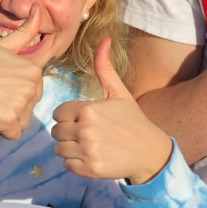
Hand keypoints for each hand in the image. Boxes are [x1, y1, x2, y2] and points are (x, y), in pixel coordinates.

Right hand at [0, 4, 44, 139]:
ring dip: (6, 117)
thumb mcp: (4, 46)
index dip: (16, 90)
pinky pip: (13, 133)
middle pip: (29, 106)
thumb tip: (38, 7)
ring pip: (22, 121)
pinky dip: (0, 129)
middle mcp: (32, 85)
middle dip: (13, 105)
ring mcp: (22, 102)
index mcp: (34, 70)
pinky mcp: (9, 119)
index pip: (34, 90)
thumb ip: (26, 31)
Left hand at [52, 38, 173, 183]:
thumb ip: (105, 68)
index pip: (58, 113)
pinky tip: (94, 156)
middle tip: (90, 133)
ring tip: (92, 145)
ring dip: (72, 148)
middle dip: (69, 133)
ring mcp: (87, 150)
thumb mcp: (119, 93)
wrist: (150, 150)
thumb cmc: (132, 119)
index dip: (70, 116)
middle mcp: (85, 129)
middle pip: (56, 132)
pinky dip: (77, 163)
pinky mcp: (89, 168)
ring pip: (59, 149)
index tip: (87, 119)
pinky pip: (67, 165)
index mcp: (89, 109)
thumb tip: (104, 39)